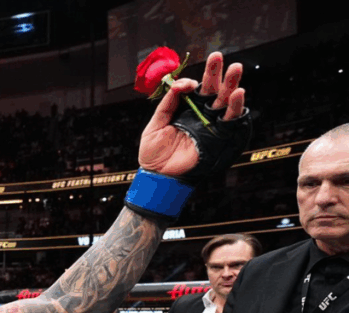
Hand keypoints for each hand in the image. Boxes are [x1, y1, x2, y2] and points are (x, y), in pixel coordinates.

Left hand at [138, 52, 245, 176]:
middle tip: (219, 56)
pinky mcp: (219, 136)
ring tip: (236, 68)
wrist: (158, 175)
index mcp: (185, 110)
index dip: (192, 82)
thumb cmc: (154, 153)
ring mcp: (211, 124)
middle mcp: (201, 114)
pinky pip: (230, 120)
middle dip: (217, 72)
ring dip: (231, 84)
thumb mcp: (156, 123)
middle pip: (212, 90)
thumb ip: (168, 103)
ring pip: (224, 101)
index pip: (195, 89)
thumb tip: (180, 84)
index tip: (188, 84)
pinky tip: (238, 93)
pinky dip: (235, 106)